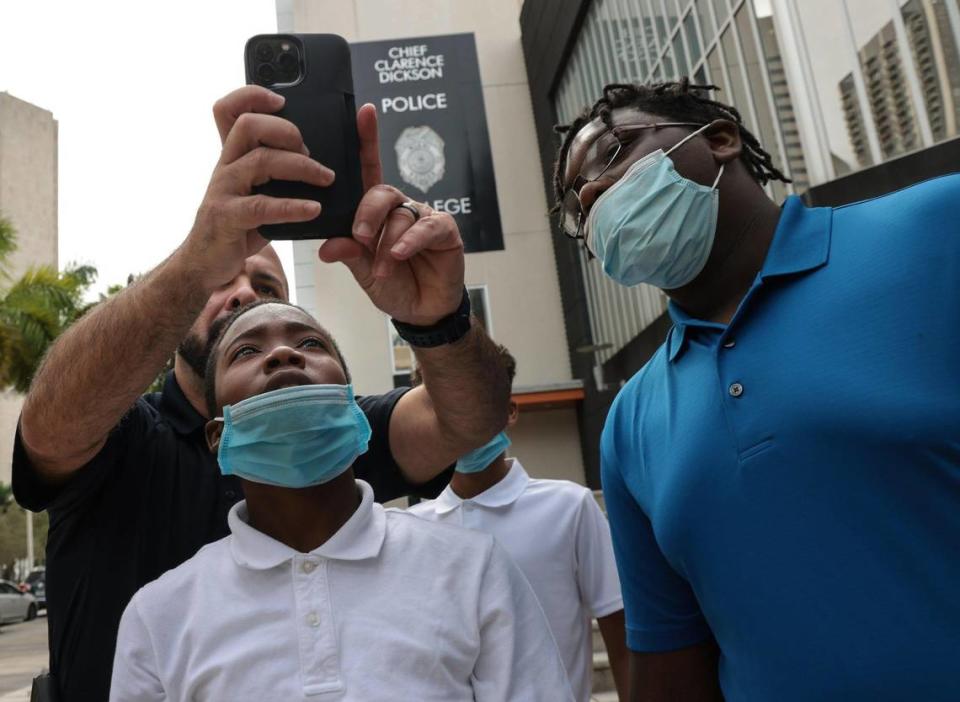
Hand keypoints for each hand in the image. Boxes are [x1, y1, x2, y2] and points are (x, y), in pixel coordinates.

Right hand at [182, 87, 333, 289]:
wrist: (206, 263)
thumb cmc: (238, 226)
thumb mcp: (254, 192)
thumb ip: (275, 174)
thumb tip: (316, 158)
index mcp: (232, 156)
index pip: (228, 110)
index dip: (251, 95)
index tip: (281, 99)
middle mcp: (225, 167)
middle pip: (248, 126)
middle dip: (286, 130)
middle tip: (311, 150)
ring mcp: (223, 191)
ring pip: (261, 161)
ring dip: (301, 167)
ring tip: (326, 179)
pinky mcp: (227, 218)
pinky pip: (263, 206)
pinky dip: (292, 206)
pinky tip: (313, 209)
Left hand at [318, 104, 464, 325]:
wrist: (421, 311)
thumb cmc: (393, 283)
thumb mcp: (363, 271)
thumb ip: (348, 253)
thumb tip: (327, 245)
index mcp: (377, 210)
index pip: (369, 168)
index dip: (367, 139)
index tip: (363, 111)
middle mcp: (400, 208)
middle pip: (381, 192)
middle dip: (367, 213)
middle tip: (359, 237)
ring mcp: (423, 217)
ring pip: (401, 214)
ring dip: (387, 242)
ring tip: (382, 266)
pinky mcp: (445, 230)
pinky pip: (427, 227)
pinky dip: (410, 241)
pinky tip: (400, 254)